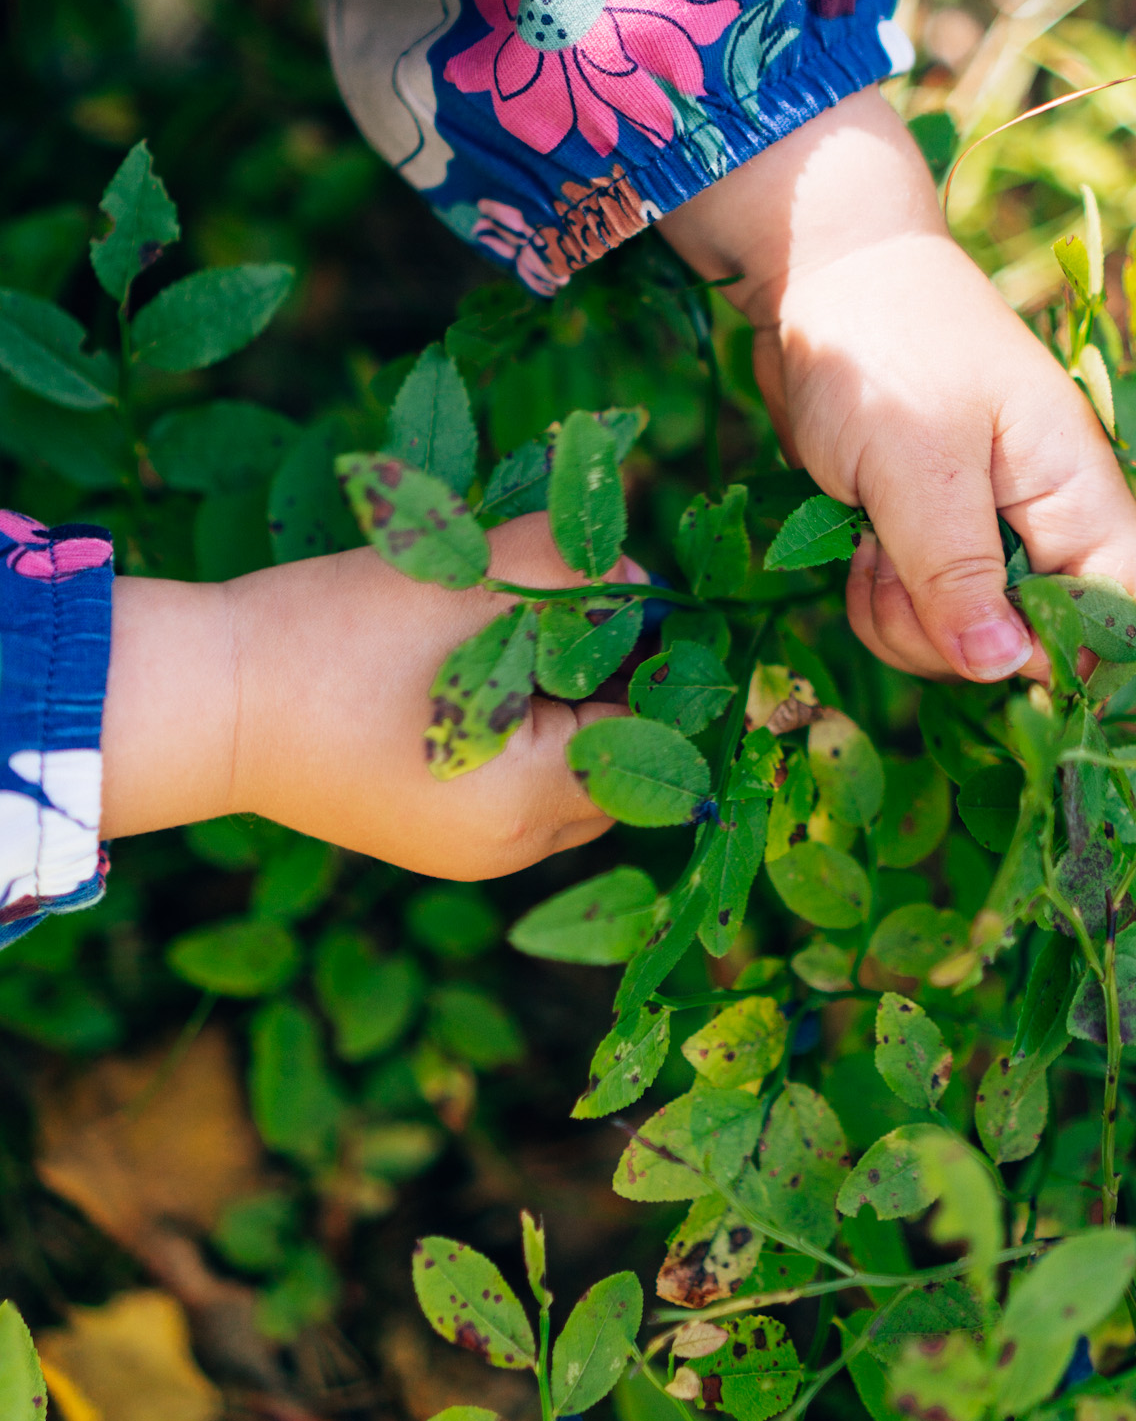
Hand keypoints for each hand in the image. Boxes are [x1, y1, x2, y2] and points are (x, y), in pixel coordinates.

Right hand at [100, 515, 618, 876]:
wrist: (202, 700)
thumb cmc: (333, 642)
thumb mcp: (468, 584)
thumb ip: (575, 569)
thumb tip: (639, 576)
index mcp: (531, 803)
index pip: (648, 729)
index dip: (644, 653)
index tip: (620, 592)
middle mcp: (511, 850)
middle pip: (618, 759)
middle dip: (608, 680)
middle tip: (570, 604)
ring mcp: (468, 849)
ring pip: (569, 768)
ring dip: (563, 700)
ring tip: (515, 630)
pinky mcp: (430, 830)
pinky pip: (516, 781)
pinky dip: (518, 724)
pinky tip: (477, 664)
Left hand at [660, 86, 1135, 684]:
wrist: (821, 279)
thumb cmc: (885, 349)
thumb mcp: (916, 465)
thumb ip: (958, 571)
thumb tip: (1006, 669)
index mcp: (1074, 491)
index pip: (1125, 605)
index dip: (1074, 651)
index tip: (992, 651)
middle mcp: (1041, 519)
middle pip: (1033, 641)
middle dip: (953, 636)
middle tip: (891, 564)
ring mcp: (983, 531)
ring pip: (964, 638)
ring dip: (903, 617)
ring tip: (870, 543)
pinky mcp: (928, 539)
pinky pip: (916, 614)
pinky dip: (879, 598)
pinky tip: (855, 542)